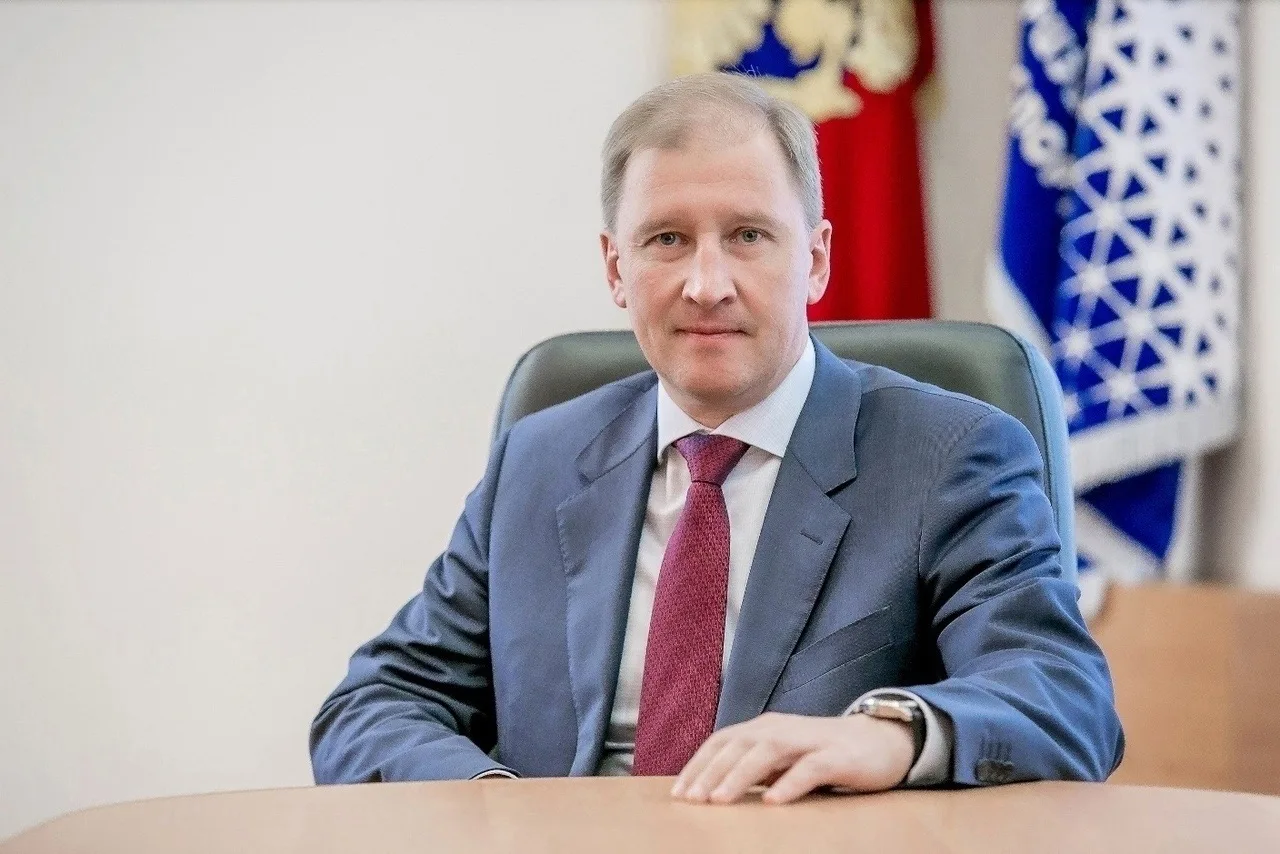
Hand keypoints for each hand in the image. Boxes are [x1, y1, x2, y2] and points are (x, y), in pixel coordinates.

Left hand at [670, 712, 913, 804]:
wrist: (881, 741)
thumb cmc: (823, 754)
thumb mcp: (782, 759)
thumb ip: (752, 768)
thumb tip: (712, 789)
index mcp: (764, 728)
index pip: (722, 742)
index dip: (698, 765)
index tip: (678, 794)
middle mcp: (781, 728)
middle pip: (738, 745)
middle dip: (710, 773)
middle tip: (691, 801)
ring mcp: (808, 740)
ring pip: (767, 752)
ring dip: (739, 776)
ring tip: (719, 800)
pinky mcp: (837, 756)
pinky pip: (810, 768)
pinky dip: (789, 783)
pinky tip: (773, 802)